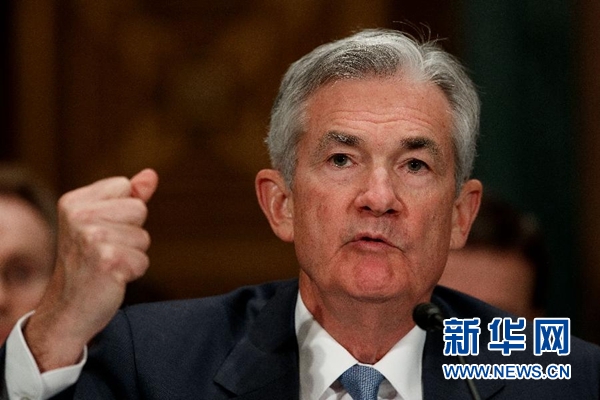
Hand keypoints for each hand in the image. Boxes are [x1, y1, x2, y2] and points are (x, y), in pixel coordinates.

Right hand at [24, 169, 158, 371]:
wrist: (67, 309)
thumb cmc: (88, 263)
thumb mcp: (101, 223)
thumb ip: (128, 197)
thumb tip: (151, 175)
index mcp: (74, 201)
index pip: (125, 186)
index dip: (123, 212)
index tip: (100, 231)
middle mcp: (80, 216)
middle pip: (139, 209)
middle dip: (131, 232)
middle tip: (104, 251)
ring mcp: (93, 238)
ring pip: (143, 237)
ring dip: (132, 254)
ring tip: (106, 264)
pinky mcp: (109, 261)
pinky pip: (143, 260)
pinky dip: (133, 272)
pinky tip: (110, 278)